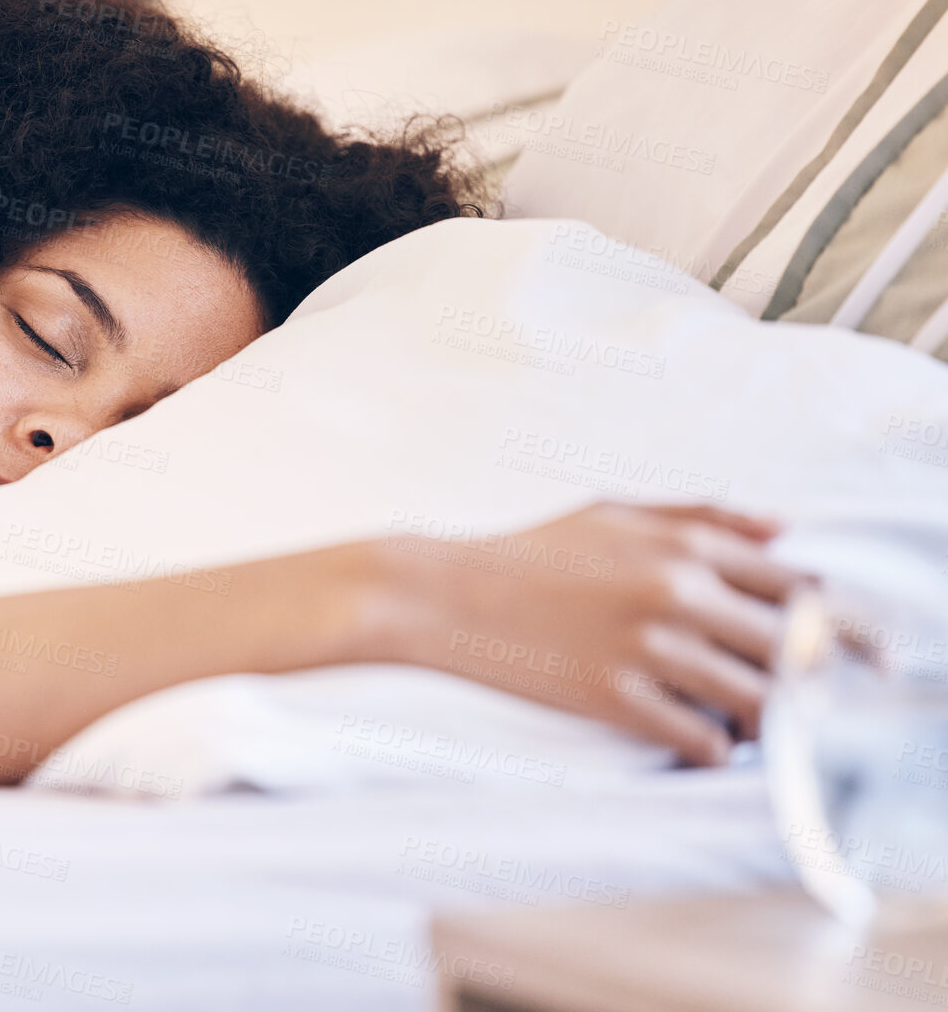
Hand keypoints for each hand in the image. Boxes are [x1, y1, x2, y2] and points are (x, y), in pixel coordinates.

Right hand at [383, 501, 810, 764]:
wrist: (440, 594)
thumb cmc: (526, 552)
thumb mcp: (612, 512)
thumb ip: (700, 515)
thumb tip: (784, 528)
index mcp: (682, 543)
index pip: (799, 586)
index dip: (818, 621)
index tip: (804, 643)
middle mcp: (677, 590)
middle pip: (793, 647)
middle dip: (800, 675)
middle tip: (777, 688)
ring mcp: (648, 647)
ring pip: (760, 700)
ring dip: (762, 716)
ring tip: (738, 716)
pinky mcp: (615, 698)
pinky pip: (704, 740)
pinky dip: (712, 746)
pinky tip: (691, 735)